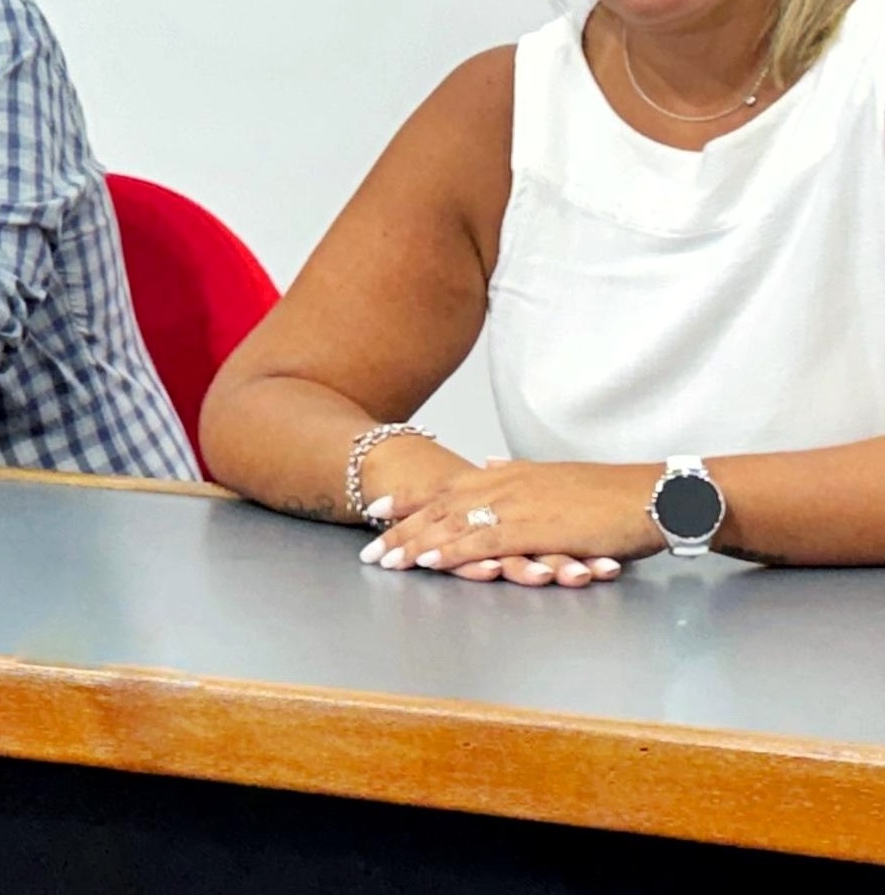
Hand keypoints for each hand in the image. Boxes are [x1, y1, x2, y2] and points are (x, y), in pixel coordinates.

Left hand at [359, 458, 661, 586]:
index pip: (447, 485)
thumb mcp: (554, 477)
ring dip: (415, 544)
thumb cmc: (611, 494)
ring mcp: (518, 505)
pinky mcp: (536, 528)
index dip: (410, 497)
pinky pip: (484, 541)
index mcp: (509, 473)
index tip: (379, 507)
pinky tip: (430, 561)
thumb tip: (490, 461)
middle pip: (440, 508)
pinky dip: (453, 551)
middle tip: (368, 550)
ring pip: (453, 525)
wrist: (654, 495)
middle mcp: (505, 483)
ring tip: (385, 560)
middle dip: (401, 529)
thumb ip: (516, 473)